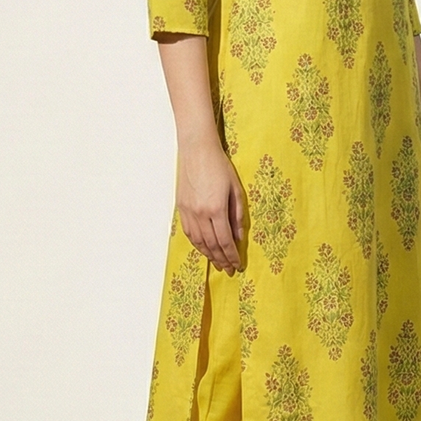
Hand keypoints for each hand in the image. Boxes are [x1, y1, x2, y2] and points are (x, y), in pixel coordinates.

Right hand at [176, 138, 244, 274]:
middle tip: (228, 270)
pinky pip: (189, 233)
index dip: (232, 256)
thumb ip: (238, 216)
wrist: (197, 150)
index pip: (225, 241)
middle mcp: (200, 213)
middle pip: (211, 245)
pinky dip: (197, 244)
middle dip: (221, 260)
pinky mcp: (181, 208)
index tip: (237, 265)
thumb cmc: (220, 166)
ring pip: (198, 241)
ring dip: (208, 255)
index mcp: (216, 208)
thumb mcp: (236, 190)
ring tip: (217, 263)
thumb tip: (239, 237)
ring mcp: (188, 211)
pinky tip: (203, 249)